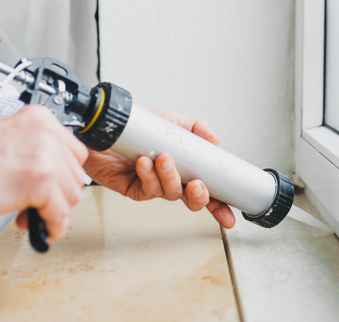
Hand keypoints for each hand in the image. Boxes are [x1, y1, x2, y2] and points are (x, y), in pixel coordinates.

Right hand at [0, 105, 88, 240]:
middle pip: (76, 175)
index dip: (63, 175)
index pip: (75, 153)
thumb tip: (62, 169)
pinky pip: (60, 211)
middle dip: (58, 195)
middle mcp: (45, 132)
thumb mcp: (8, 141)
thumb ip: (37, 148)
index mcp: (39, 119)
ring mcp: (44, 154)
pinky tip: (38, 226)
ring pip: (72, 194)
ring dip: (52, 210)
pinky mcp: (39, 180)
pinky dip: (53, 225)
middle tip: (37, 203)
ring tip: (29, 212)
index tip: (52, 186)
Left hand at [84, 108, 234, 228]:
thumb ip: (196, 128)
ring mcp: (153, 185)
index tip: (230, 217)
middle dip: (199, 197)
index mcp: (184, 168)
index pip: (206, 190)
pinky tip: (144, 162)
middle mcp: (170, 180)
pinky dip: (148, 175)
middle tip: (197, 185)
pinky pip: (146, 189)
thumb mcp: (172, 122)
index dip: (219, 206)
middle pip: (191, 200)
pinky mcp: (133, 188)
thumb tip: (217, 141)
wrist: (108, 126)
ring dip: (169, 177)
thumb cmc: (140, 127)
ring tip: (164, 158)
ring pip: (169, 193)